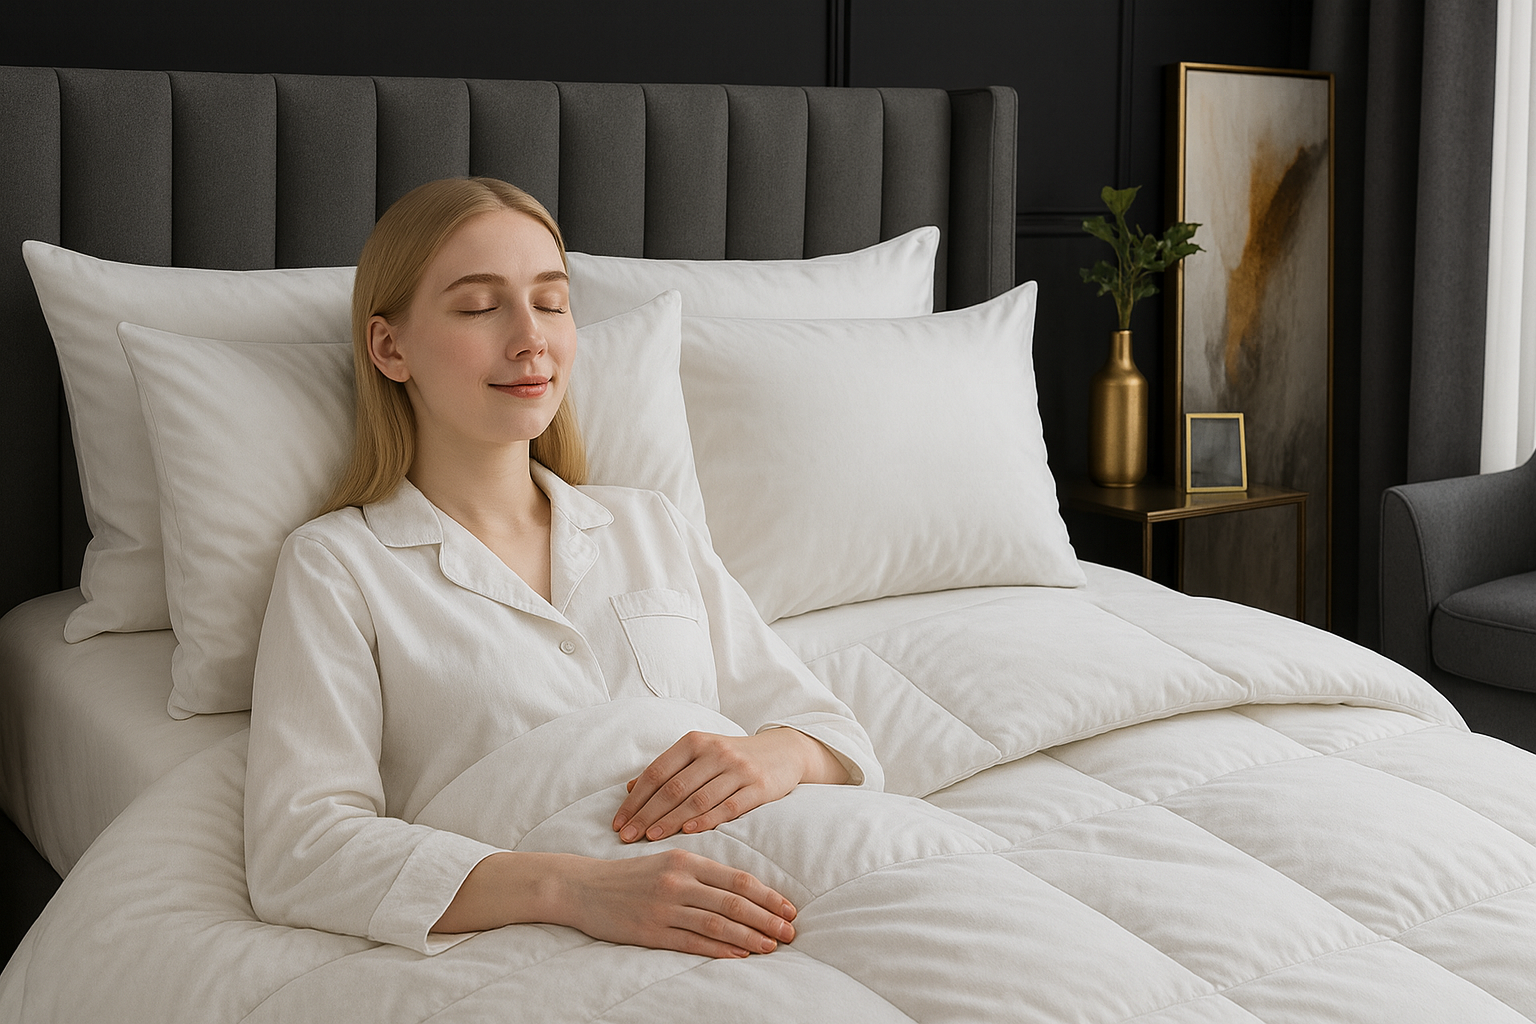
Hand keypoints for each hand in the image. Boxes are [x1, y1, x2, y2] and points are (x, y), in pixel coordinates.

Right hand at [563, 848, 796, 957]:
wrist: (582, 887)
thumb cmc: (629, 876)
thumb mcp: (666, 863)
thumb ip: (701, 874)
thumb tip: (741, 891)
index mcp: (686, 860)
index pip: (737, 878)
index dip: (767, 896)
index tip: (789, 909)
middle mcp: (678, 881)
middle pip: (734, 900)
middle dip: (767, 918)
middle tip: (791, 932)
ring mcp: (664, 907)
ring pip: (717, 922)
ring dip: (749, 936)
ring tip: (772, 946)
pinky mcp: (650, 930)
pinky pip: (692, 941)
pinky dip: (719, 949)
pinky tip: (739, 955)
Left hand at [612, 728, 847, 843]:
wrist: (783, 752)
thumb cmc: (733, 758)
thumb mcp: (700, 754)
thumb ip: (668, 769)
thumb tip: (630, 788)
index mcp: (695, 742)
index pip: (657, 772)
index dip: (635, 799)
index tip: (618, 822)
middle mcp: (715, 752)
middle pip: (673, 788)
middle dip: (647, 814)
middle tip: (626, 837)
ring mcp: (738, 769)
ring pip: (697, 799)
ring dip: (671, 821)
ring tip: (650, 839)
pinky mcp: (759, 787)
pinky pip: (728, 806)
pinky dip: (707, 820)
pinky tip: (689, 833)